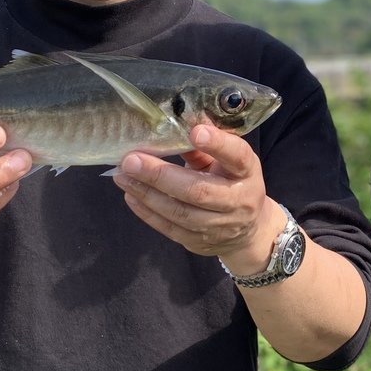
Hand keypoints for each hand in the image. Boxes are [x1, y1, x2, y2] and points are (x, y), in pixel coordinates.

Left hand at [111, 124, 279, 267]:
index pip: (237, 156)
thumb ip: (202, 148)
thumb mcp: (226, 162)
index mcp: (247, 172)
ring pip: (179, 212)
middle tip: (131, 160)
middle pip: (198, 191)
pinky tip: (130, 194)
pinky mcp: (200, 242)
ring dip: (146, 193)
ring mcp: (219, 226)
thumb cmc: (231, 182)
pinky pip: (170, 228)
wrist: (248, 231)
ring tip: (122, 175)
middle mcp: (237, 200)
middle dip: (160, 175)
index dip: (218, 145)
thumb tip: (169, 128)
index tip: (196, 131)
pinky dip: (147, 211)